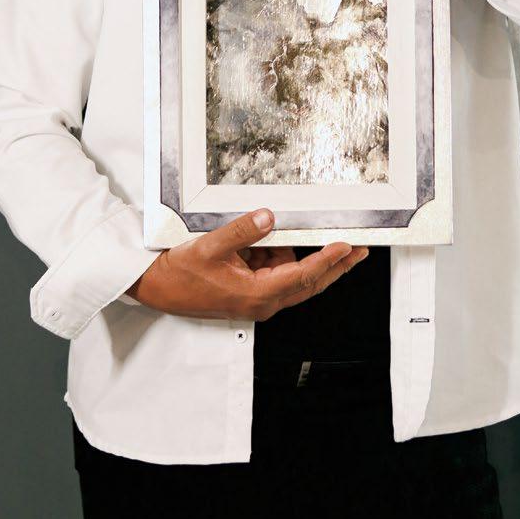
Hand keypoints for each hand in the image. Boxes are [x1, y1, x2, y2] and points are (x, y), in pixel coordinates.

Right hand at [126, 208, 369, 319]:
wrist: (159, 289)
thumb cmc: (182, 274)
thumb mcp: (210, 247)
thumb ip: (242, 231)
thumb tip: (269, 218)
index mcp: (257, 295)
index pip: (302, 276)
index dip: (327, 260)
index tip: (346, 246)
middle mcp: (263, 301)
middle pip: (309, 283)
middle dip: (336, 266)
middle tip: (361, 250)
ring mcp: (258, 297)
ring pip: (294, 276)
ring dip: (306, 259)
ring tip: (321, 242)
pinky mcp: (251, 291)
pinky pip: (276, 271)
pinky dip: (281, 256)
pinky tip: (276, 242)